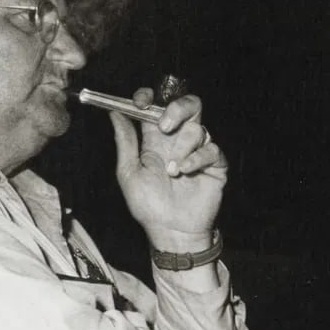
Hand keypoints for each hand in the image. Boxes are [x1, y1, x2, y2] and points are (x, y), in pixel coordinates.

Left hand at [109, 88, 227, 251]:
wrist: (171, 231)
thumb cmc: (148, 206)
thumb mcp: (129, 173)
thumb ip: (125, 142)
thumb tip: (114, 113)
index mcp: (156, 139)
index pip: (156, 106)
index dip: (149, 98)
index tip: (141, 101)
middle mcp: (178, 141)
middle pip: (187, 106)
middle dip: (177, 108)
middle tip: (164, 125)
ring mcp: (198, 151)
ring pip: (197, 128)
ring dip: (182, 146)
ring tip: (173, 171)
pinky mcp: (215, 165)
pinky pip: (212, 149)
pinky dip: (198, 158)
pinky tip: (186, 171)